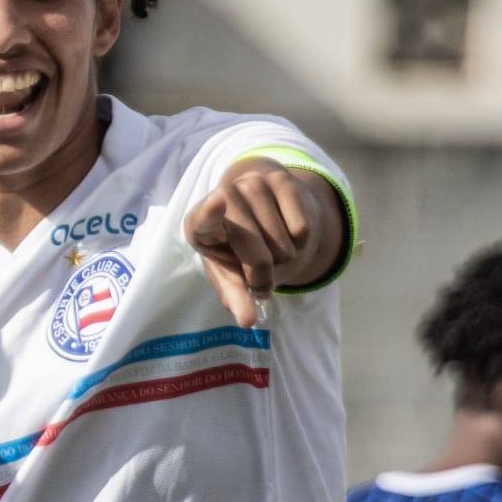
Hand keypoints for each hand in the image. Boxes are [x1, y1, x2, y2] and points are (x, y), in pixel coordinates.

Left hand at [184, 160, 336, 325]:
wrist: (258, 206)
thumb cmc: (235, 246)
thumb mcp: (228, 272)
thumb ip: (236, 296)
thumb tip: (248, 321)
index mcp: (199, 223)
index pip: (203, 219)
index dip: (210, 214)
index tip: (218, 203)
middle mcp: (223, 195)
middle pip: (256, 254)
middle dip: (261, 275)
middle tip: (258, 275)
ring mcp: (253, 184)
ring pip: (282, 245)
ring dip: (282, 258)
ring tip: (269, 247)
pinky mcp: (282, 179)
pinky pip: (301, 230)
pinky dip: (299, 242)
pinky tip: (284, 230)